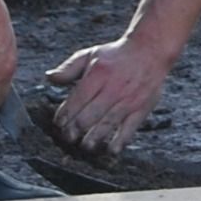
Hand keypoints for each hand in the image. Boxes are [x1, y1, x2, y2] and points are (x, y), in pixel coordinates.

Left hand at [44, 34, 178, 155]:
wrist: (150, 51)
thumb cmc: (116, 55)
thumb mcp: (90, 55)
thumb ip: (68, 68)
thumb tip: (49, 78)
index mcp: (98, 74)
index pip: (78, 99)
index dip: (66, 114)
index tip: (59, 123)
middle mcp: (113, 87)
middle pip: (90, 114)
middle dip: (76, 129)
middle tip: (68, 137)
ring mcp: (129, 99)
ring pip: (108, 123)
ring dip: (95, 137)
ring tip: (86, 146)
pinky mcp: (142, 107)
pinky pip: (130, 127)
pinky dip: (121, 140)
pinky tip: (112, 149)